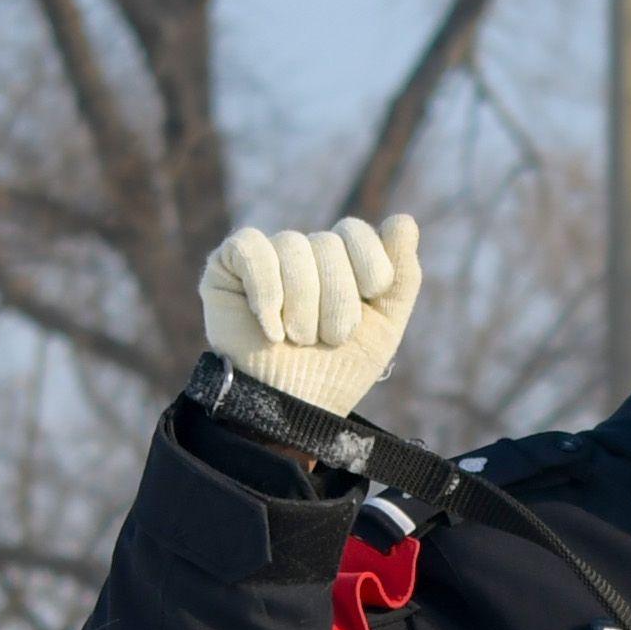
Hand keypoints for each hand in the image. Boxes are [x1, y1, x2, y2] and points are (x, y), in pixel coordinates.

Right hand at [197, 211, 422, 419]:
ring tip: (298, 340)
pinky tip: (271, 329)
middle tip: (327, 338)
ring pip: (292, 246)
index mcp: (340, 261)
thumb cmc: (337, 371)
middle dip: (336, 300)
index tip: (368, 301)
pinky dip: (266, 292)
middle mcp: (302, 253)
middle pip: (326, 243)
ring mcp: (264, 258)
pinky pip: (251, 249)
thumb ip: (402, 274)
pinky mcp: (226, 267)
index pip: (355, 231)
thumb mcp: (384, 326)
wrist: (292, 409)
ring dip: (303, 305)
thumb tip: (404, 220)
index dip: (369, 265)